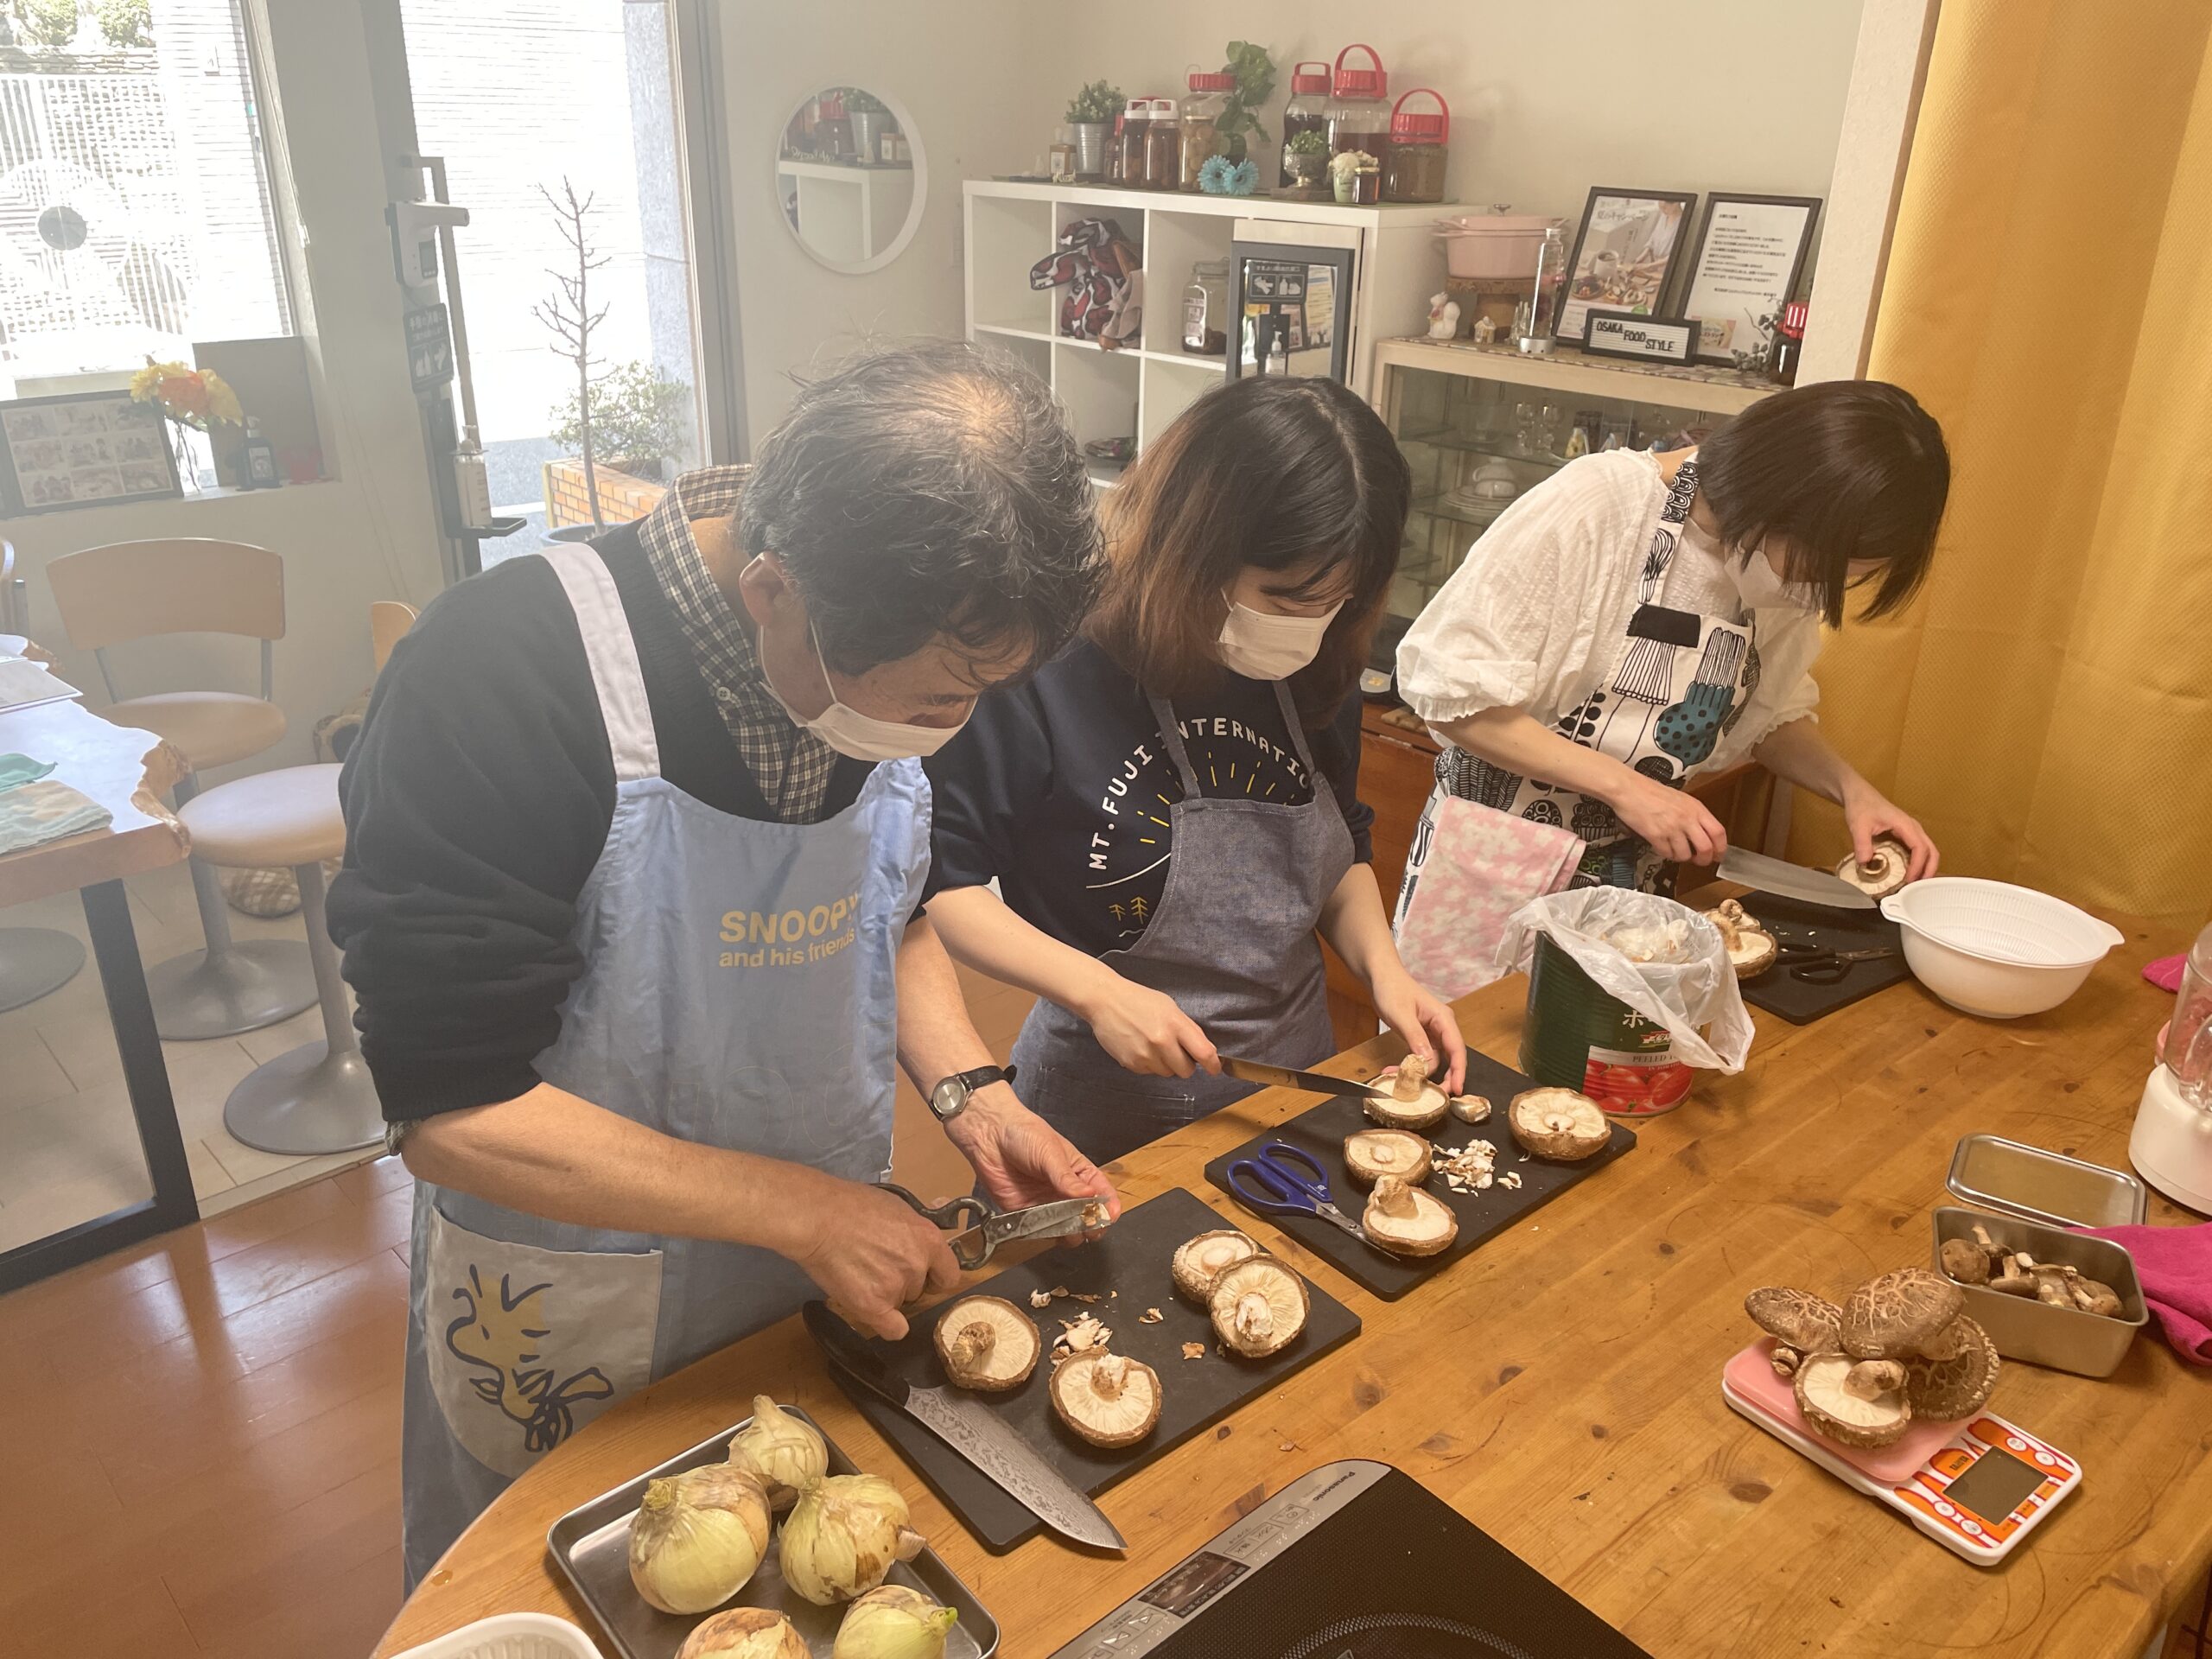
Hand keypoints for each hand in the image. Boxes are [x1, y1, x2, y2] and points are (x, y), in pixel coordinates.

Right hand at [791, 1177, 961, 1340]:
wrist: (818, 1218)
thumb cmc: (852, 1205)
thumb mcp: (896, 1205)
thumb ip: (918, 1222)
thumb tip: (943, 1205)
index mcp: (928, 1240)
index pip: (949, 1274)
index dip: (935, 1275)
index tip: (925, 1274)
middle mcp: (918, 1267)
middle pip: (919, 1287)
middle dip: (904, 1280)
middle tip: (878, 1264)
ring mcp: (896, 1288)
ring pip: (900, 1302)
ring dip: (887, 1295)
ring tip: (861, 1274)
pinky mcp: (874, 1307)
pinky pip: (893, 1329)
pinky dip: (887, 1325)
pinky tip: (874, 1311)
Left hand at [949, 1084, 1122, 1220]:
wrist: (989, 1135)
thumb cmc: (1024, 1134)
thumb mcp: (1051, 1152)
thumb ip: (1067, 1178)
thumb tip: (1090, 1195)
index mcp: (1079, 1173)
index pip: (1102, 1193)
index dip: (1108, 1206)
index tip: (1109, 1214)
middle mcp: (1066, 1192)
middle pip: (1087, 1217)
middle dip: (1091, 1223)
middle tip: (1087, 1223)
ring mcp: (1047, 1205)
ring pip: (1066, 1229)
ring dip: (1069, 1232)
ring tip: (1067, 1227)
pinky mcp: (1026, 1214)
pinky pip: (1040, 1231)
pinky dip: (1045, 1234)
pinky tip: (1046, 1228)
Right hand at [1077, 968, 1219, 1077]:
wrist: (1105, 1000)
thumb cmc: (1138, 1000)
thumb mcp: (1170, 1007)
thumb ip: (1188, 1029)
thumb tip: (1205, 1050)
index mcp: (1175, 1024)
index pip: (1204, 1053)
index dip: (1213, 1065)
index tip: (1215, 1068)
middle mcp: (1162, 1042)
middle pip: (1186, 1071)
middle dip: (1185, 1063)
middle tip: (1176, 1050)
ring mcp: (1146, 1055)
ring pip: (1167, 1073)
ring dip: (1165, 1064)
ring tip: (1152, 1043)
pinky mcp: (1131, 1064)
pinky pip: (1149, 1072)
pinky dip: (1148, 1063)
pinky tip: (1140, 1046)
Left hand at [1367, 967, 1466, 1093]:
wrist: (1380, 977)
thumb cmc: (1392, 989)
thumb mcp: (1402, 1015)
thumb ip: (1416, 1039)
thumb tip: (1427, 1062)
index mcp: (1444, 1019)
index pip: (1457, 1049)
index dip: (1459, 1071)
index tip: (1456, 1089)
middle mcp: (1442, 1027)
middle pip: (1450, 1058)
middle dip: (1443, 1078)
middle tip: (1434, 1095)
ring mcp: (1432, 1033)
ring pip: (1434, 1060)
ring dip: (1420, 1073)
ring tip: (1403, 1081)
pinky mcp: (1420, 1037)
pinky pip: (1420, 1056)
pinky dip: (1411, 1065)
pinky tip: (1395, 1070)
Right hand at [1610, 771, 1727, 865]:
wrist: (1629, 788)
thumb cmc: (1651, 791)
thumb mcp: (1680, 799)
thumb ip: (1693, 815)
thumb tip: (1702, 834)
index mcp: (1695, 808)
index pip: (1718, 832)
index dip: (1720, 848)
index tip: (1718, 855)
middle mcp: (1686, 818)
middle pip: (1706, 848)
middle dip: (1704, 859)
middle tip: (1699, 861)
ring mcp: (1671, 828)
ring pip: (1685, 855)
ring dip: (1682, 858)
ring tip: (1676, 852)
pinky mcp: (1656, 835)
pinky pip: (1667, 854)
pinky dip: (1666, 854)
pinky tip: (1662, 847)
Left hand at [1842, 783, 1939, 881]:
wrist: (1859, 794)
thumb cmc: (1861, 806)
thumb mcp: (1858, 825)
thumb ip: (1862, 844)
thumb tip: (1866, 864)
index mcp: (1905, 825)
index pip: (1920, 848)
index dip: (1917, 866)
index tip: (1909, 880)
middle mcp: (1913, 828)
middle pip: (1931, 851)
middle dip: (1929, 870)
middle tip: (1920, 888)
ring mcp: (1911, 830)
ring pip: (1928, 850)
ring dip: (1925, 867)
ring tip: (1915, 884)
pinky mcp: (1906, 834)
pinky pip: (1918, 850)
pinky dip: (1918, 862)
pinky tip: (1909, 873)